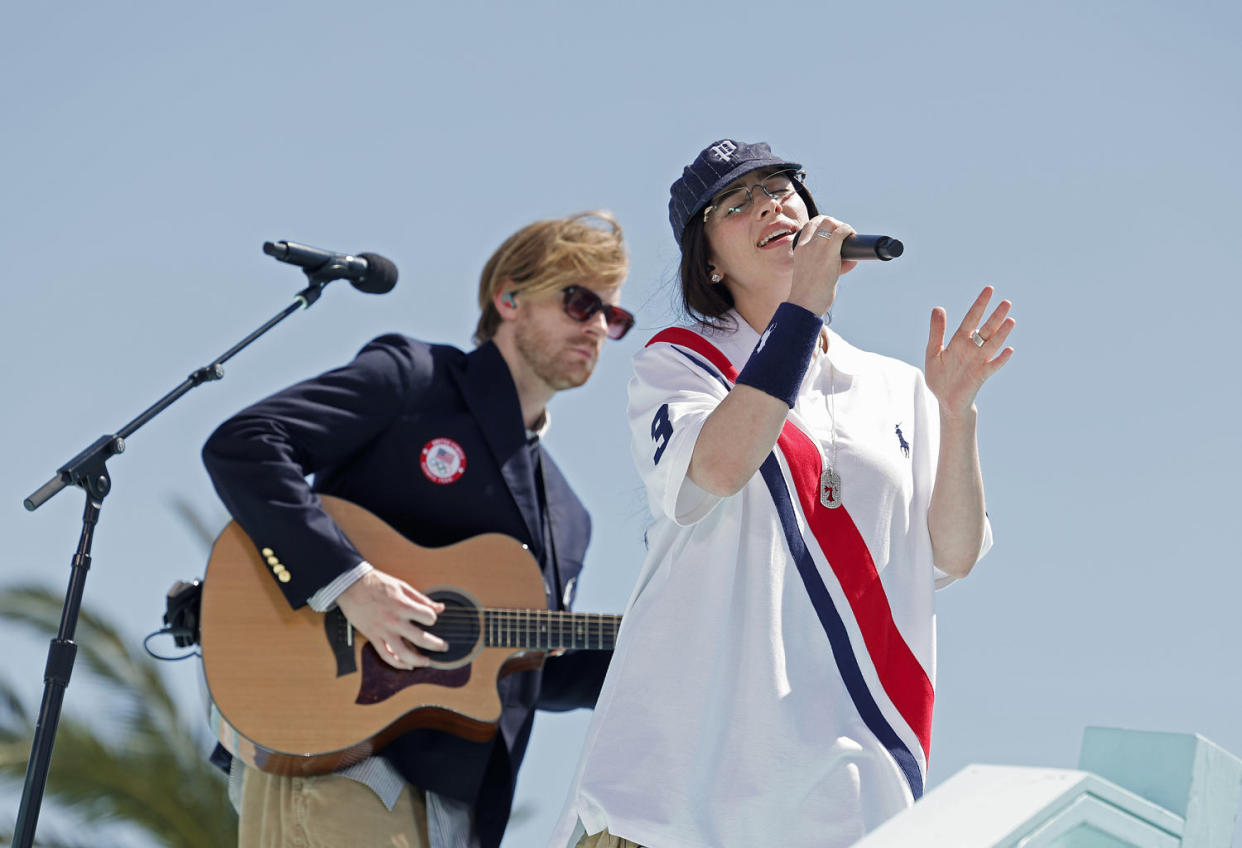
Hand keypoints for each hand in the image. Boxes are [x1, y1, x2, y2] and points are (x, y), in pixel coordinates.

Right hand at [336, 569, 446, 668]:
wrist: (351, 586)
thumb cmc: (377, 583)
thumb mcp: (402, 586)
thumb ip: (421, 599)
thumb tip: (440, 608)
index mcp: (402, 606)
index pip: (427, 617)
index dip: (432, 618)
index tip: (431, 619)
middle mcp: (393, 621)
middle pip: (420, 638)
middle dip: (436, 645)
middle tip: (444, 647)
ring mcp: (382, 631)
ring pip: (402, 653)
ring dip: (417, 660)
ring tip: (426, 662)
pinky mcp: (372, 637)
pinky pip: (385, 655)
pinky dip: (396, 663)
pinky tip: (406, 665)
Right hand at [788, 215, 858, 315]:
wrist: (803, 304)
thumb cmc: (808, 295)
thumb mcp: (810, 274)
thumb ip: (825, 264)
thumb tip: (849, 260)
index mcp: (799, 249)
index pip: (810, 225)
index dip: (823, 224)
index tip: (832, 232)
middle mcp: (806, 245)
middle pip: (822, 220)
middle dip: (836, 223)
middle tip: (843, 236)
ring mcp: (817, 247)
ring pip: (831, 222)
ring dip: (843, 227)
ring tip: (849, 237)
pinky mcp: (829, 253)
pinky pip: (841, 232)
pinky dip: (849, 232)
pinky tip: (853, 238)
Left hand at [925, 286, 1014, 416]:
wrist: (945, 400)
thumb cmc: (939, 376)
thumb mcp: (933, 352)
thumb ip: (936, 332)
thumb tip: (938, 308)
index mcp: (959, 341)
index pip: (971, 319)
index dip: (980, 305)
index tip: (989, 289)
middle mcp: (971, 349)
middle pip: (986, 329)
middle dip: (995, 316)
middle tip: (1006, 302)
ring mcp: (978, 362)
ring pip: (992, 345)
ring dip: (1001, 334)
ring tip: (1010, 320)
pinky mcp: (980, 376)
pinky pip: (992, 366)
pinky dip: (1000, 359)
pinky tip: (1009, 350)